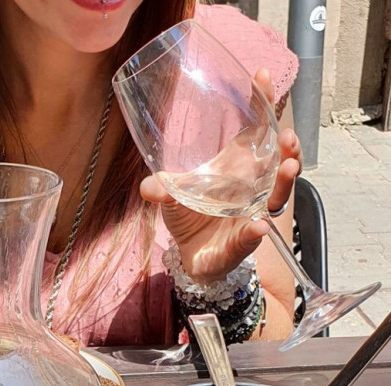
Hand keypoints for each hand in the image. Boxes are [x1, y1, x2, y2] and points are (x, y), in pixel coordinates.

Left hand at [140, 70, 302, 284]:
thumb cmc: (189, 216)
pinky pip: (253, 235)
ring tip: (289, 168)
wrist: (190, 256)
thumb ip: (163, 187)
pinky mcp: (244, 241)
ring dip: (285, 182)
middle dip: (290, 147)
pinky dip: (256, 231)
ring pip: (277, 195)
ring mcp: (253, 212)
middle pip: (280, 161)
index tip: (262, 76)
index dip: (263, 103)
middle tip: (288, 136)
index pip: (258, 129)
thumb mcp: (173, 196)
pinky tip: (259, 227)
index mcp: (239, 165)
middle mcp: (254, 185)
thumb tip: (149, 185)